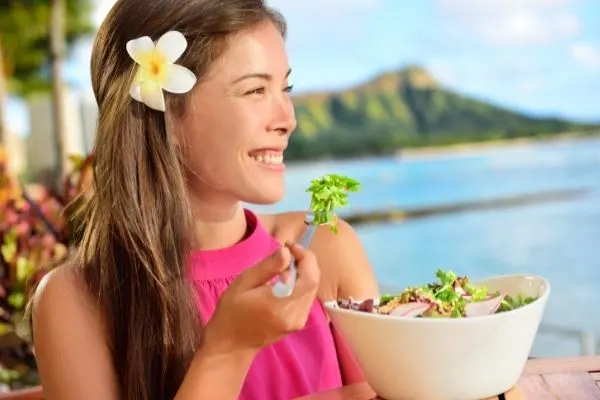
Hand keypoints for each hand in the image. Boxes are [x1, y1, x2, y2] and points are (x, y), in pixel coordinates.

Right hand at [202, 242, 319, 356]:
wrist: (231, 345)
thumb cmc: (231, 311)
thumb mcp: (243, 283)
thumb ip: (267, 267)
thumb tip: (287, 252)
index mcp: (279, 303)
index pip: (309, 278)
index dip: (306, 257)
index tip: (290, 246)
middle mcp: (294, 314)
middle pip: (313, 282)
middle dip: (305, 262)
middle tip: (287, 252)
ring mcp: (298, 321)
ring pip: (312, 289)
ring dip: (304, 272)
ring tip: (284, 265)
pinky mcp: (298, 324)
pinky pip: (307, 298)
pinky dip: (301, 284)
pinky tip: (285, 281)